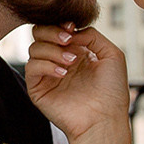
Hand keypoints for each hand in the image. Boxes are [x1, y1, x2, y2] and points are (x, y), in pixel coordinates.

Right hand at [25, 24, 128, 143]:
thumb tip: (71, 32)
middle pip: (39, 32)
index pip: (56, 27)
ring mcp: (47, 74)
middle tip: (68, 40)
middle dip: (52, 31)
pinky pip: (31, 67)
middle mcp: (58, 60)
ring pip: (34, 48)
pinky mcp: (37, 88)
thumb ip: (92, 35)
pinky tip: (63, 73)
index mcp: (74, 50)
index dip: (61, 23)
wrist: (104, 119)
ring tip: (71, 62)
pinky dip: (46, 65)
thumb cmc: (112, 91)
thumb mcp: (112, 54)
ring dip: (53, 50)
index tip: (72, 27)